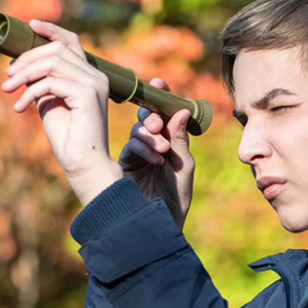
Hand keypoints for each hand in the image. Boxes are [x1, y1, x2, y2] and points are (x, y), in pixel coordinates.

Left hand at [2, 20, 123, 205]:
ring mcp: (94, 84)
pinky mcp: (88, 95)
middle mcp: (96, 76)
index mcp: (90, 76)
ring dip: (24, 74)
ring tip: (7, 90)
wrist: (84, 165)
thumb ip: (41, 83)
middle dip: (27, 58)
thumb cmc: (68, 138)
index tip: (29, 25)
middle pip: (57, 49)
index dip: (50, 30)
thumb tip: (21, 66)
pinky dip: (30, 92)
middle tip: (7, 77)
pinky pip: (51, 83)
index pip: (71, 42)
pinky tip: (20, 108)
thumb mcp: (50, 104)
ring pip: (53, 62)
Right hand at [119, 79, 195, 230]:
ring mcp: (136, 156)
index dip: (161, 97)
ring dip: (149, 134)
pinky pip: (130, 148)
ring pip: (138, 132)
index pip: (165, 115)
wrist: (160, 225)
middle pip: (147, 119)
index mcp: (168, 143)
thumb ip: (179, 140)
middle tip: (157, 121)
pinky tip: (155, 159)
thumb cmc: (175, 199)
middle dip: (152, 114)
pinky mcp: (124, 166)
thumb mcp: (183, 167)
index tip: (160, 82)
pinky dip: (143, 149)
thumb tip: (181, 110)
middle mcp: (151, 146)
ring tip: (161, 148)